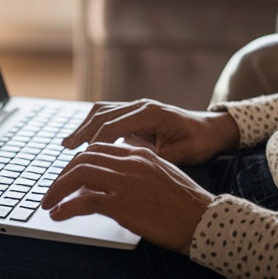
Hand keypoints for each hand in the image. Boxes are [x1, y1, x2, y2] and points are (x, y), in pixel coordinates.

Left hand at [42, 142, 211, 252]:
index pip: (100, 148)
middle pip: (84, 158)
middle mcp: (131, 162)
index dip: (78, 161)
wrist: (204, 219)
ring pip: (79, 175)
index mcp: (141, 154)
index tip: (68, 176)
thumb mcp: (162, 178)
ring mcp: (125, 182)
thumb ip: (139, 174)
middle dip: (62, 175)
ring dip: (58, 189)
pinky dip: (66, 207)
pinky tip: (58, 215)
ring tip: (49, 204)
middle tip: (52, 191)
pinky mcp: (122, 204)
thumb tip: (116, 184)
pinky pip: (83, 201)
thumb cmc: (188, 205)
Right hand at [62, 99, 239, 166]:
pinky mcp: (136, 114)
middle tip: (66, 150)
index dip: (95, 143)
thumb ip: (157, 161)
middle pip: (103, 115)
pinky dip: (93, 126)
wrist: (211, 129)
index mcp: (151, 114)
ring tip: (67, 145)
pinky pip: (109, 116)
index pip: (114, 126)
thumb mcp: (182, 155)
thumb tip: (133, 172)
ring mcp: (138, 108)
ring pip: (103, 112)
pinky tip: (84, 140)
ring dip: (84, 127)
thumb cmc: (199, 141)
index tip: (81, 159)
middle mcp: (141, 106)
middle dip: (82, 132)